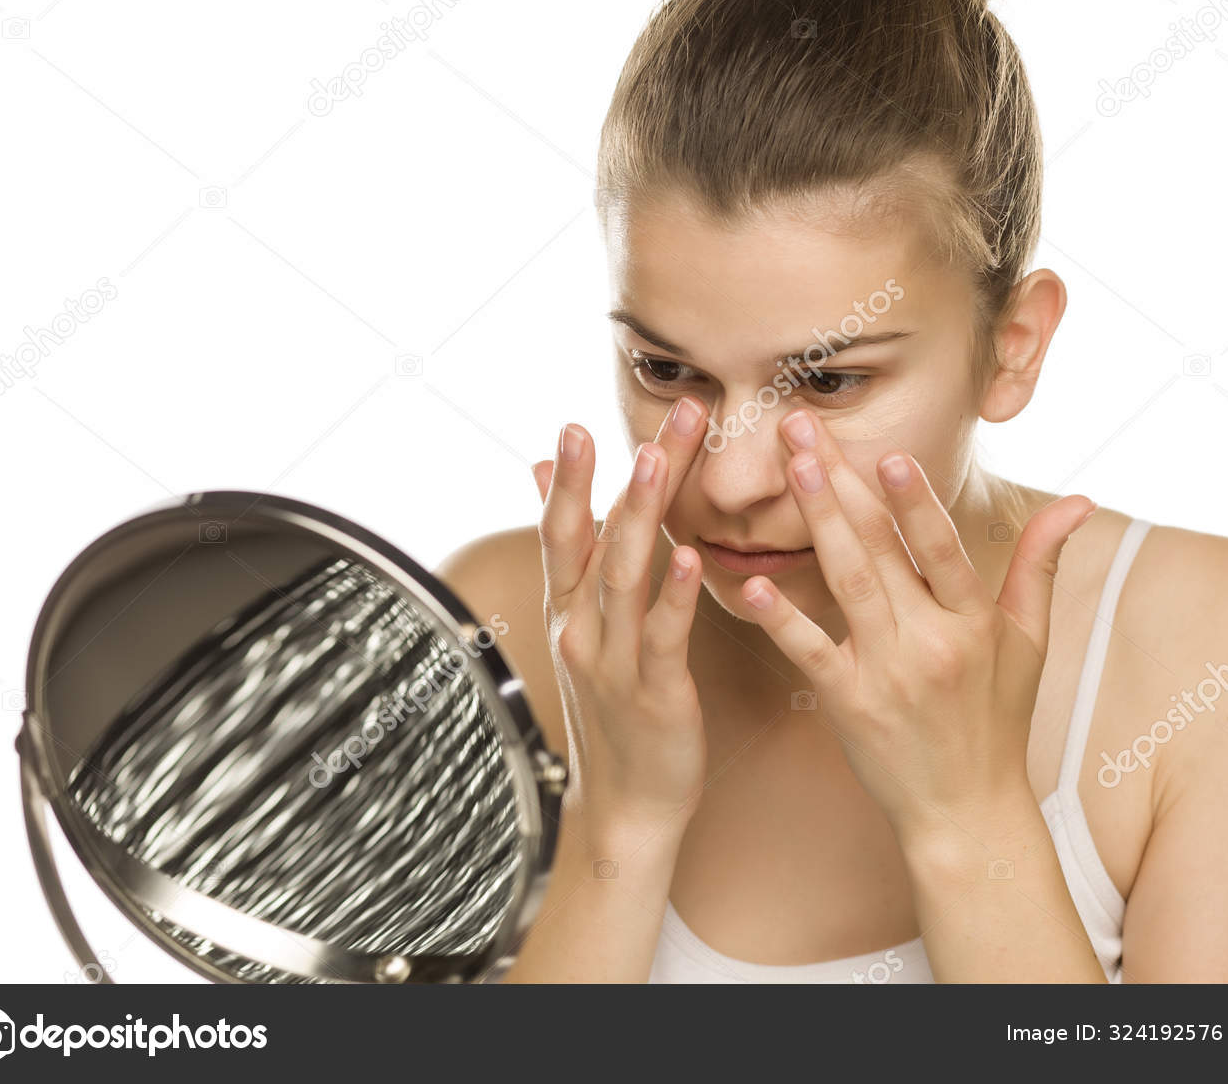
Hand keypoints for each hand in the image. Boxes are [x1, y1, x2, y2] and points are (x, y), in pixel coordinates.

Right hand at [531, 396, 710, 848]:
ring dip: (641, 515)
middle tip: (650, 420)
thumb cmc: (615, 710)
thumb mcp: (582, 630)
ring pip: (623, 577)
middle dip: (620, 476)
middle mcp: (581, 630)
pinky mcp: (654, 694)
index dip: (566, 479)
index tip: (573, 424)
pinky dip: (673, 595)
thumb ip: (572, 553)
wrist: (627, 807)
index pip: (562, 532)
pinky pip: (662, 637)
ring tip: (658, 462)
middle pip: (596, 540)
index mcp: (569, 611)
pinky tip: (691, 556)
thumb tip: (537, 475)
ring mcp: (612, 662)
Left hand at [740, 408, 1094, 849]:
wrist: (966, 810)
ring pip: (846, 583)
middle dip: (841, 483)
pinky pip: (810, 652)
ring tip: (790, 470)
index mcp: (974, 623)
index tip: (889, 451)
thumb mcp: (1030, 641)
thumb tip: (1080, 501)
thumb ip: (1040, 564)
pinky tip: (752, 582)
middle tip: (803, 428)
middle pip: (881, 550)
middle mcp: (931, 642)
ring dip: (816, 522)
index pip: (942, 549)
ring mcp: (888, 673)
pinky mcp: (849, 703)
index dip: (915, 501)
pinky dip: (780, 619)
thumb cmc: (996, 719)